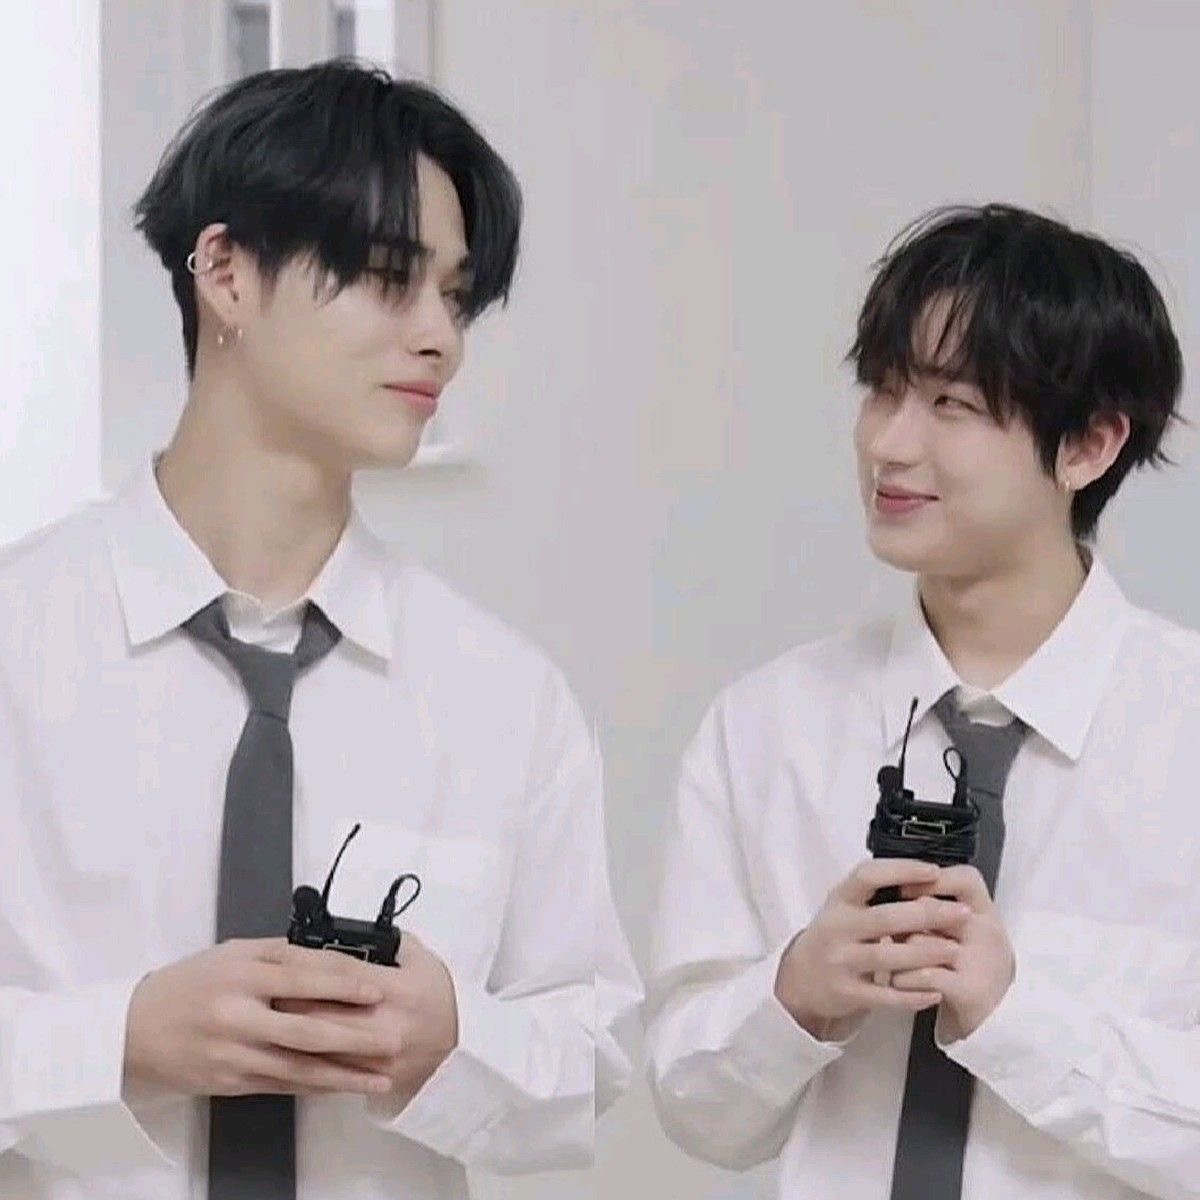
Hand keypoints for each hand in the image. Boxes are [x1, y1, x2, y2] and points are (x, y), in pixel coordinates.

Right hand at [124, 938, 400, 1097]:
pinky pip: (281, 1084)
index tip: (377, 990)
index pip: (303, 976)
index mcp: (242, 973)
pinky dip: (316, 1087)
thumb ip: (281, 955)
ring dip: (344, 1074)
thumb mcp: (233, 953)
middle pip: (307, 1028)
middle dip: (355, 1036)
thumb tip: (334, 960)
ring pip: (298, 1065)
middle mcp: (239, 1014)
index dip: (343, 984)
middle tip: (393, 1037)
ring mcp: (233, 1052)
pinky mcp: (229, 1082)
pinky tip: (343, 1087)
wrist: (130, 1030)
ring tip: (380, 1076)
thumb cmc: (189, 984)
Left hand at [275, 932, 458, 1104]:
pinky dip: (301, 1062)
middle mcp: (383, 1026)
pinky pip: (327, 1073)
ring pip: (316, 1049)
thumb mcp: (419, 958)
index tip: (273, 961)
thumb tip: (345, 931)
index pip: (338, 975)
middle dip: (281, 1004)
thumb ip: (384, 944)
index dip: (302, 967)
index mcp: (395, 989)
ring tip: (258, 1023)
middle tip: (254, 994)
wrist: (463, 1044)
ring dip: (283, 1037)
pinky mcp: (368, 1081)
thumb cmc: (439, 995)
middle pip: (318, 1016)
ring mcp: (375, 1059)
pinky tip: (278, 1053)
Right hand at [774, 858, 971, 1040]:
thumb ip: (873, 893)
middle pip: (885, 918)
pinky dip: (913, 994)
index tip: (933, 870)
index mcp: (839, 900)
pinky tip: (936, 990)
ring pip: (888, 957)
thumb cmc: (835, 936)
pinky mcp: (846, 992)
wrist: (801, 980)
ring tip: (955, 950)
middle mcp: (837, 928)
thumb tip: (923, 872)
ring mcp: (840, 961)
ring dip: (925, 953)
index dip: (901, 870)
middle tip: (961, 912)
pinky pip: (885, 996)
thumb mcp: (843, 907)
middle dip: (927, 914)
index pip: (867, 876)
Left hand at [889, 864, 1014, 1040]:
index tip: (905, 890)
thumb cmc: (971, 974)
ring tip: (895, 965)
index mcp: (988, 915)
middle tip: (891, 937)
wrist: (998, 1027)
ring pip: (918, 942)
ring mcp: (981, 961)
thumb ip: (939, 915)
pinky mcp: (970, 990)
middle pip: (931, 910)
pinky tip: (900, 983)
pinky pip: (920, 974)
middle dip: (901, 924)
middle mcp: (988, 933)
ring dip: (896, 954)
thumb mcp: (965, 938)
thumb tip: (897, 891)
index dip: (932, 879)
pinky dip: (902, 979)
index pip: (965, 878)